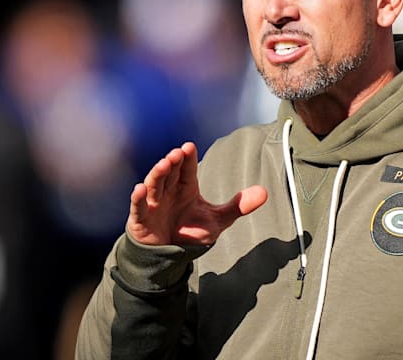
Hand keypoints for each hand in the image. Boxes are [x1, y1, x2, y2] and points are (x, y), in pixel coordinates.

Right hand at [127, 141, 267, 245]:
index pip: (186, 169)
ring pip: (154, 185)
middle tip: (177, 153)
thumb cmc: (190, 231)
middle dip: (172, 162)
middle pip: (169, 172)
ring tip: (163, 163)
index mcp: (185, 188)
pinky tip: (139, 188)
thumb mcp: (218, 220)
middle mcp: (168, 191)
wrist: (171, 254)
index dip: (187, 158)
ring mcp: (153, 204)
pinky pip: (137, 207)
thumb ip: (238, 206)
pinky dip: (137, 198)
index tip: (188, 147)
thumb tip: (265, 192)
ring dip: (157, 173)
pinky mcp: (141, 220)